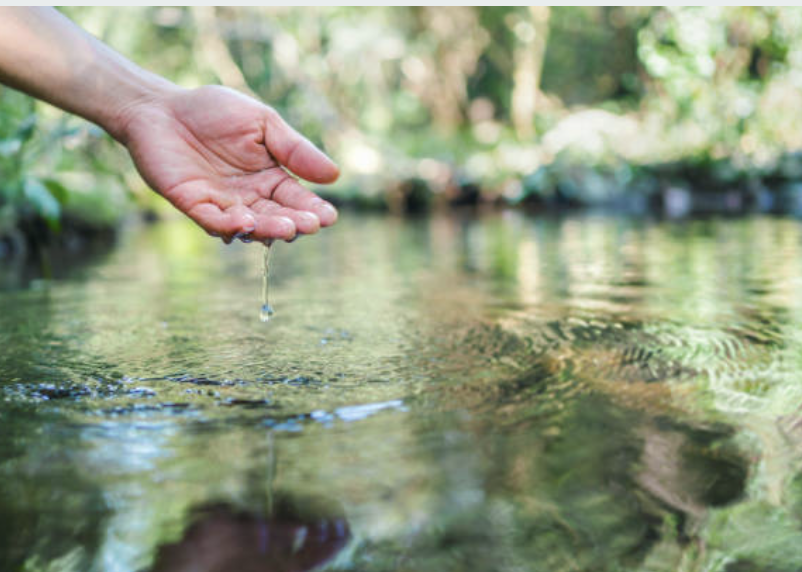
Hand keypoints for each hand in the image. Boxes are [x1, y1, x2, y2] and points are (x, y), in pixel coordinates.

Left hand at [117, 85, 338, 241]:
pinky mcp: (193, 205)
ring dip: (268, 229)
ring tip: (287, 228)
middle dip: (294, 223)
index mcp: (270, 178)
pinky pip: (213, 221)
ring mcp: (222, 204)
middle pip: (276, 217)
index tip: (329, 217)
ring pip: (249, 224)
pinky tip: (246, 223)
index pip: (296, 199)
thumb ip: (294, 149)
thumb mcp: (263, 123)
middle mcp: (249, 197)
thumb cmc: (213, 112)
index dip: (313, 209)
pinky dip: (229, 226)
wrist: (162, 107)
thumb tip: (334, 175)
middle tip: (310, 225)